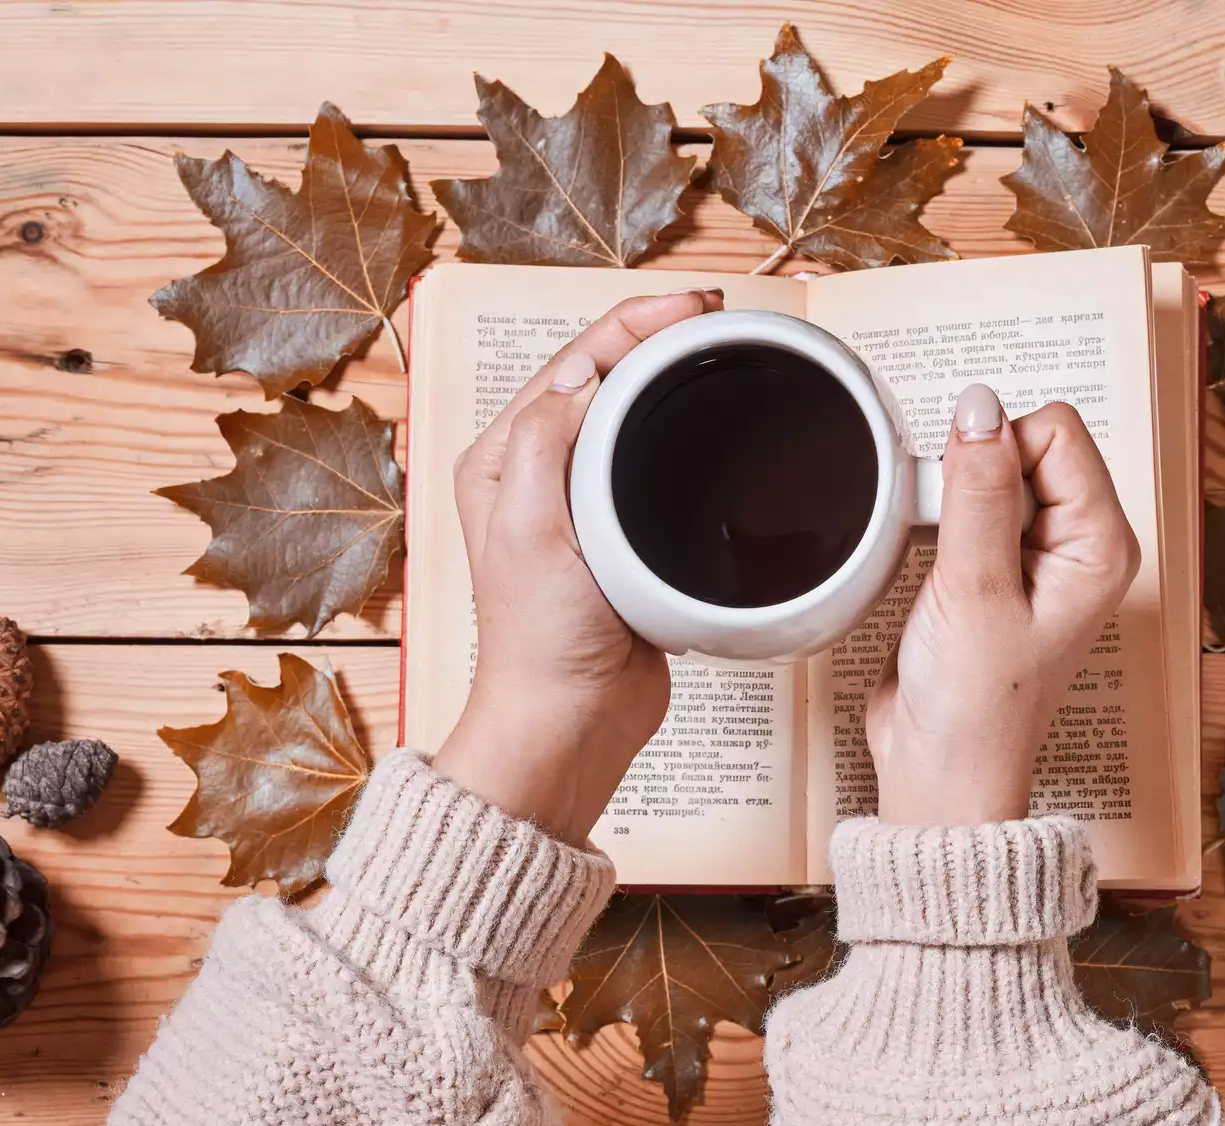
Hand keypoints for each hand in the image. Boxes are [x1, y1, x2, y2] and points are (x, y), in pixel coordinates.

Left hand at [433, 290, 725, 843]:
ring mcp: (581, 504)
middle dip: (658, 335)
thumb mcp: (529, 530)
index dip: (633, 321)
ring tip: (721, 350)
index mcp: (503, 459)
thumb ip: (547, 442)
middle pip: (605, 375)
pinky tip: (718, 426)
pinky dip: (687, 436)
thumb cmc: (542, 641)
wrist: (574, 720)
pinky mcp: (622, 538)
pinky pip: (657, 466)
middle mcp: (536, 473)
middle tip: (716, 317)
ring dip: (674, 379)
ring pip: (634, 416)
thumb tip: (588, 373)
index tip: (692, 306)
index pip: (573, 360)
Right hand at [868, 385, 1139, 825]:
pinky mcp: (997, 569)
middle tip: (955, 549)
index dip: (997, 454)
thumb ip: (978, 489)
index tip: (963, 507)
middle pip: (1025, 445)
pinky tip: (934, 569)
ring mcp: (1038, 557)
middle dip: (975, 474)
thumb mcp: (974, 588)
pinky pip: (969, 506)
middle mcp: (1080, 544)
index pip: (1055, 431)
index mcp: (1101, 544)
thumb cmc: (974, 705)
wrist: (939, 771)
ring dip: (955, 500)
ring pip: (993, 473)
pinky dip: (942, 520)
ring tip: (946, 567)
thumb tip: (979, 405)